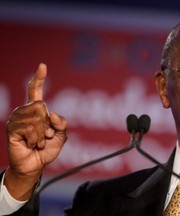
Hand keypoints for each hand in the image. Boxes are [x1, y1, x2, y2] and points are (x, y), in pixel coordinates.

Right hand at [4, 63, 66, 199]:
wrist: (35, 165)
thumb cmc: (48, 149)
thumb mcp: (61, 136)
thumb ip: (62, 124)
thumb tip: (53, 114)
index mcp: (36, 110)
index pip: (36, 91)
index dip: (39, 79)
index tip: (43, 66)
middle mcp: (25, 111)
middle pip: (41, 105)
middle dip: (48, 124)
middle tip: (46, 136)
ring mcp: (17, 119)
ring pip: (36, 117)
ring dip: (43, 134)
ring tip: (39, 142)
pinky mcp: (12, 129)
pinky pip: (30, 128)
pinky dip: (37, 139)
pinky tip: (32, 144)